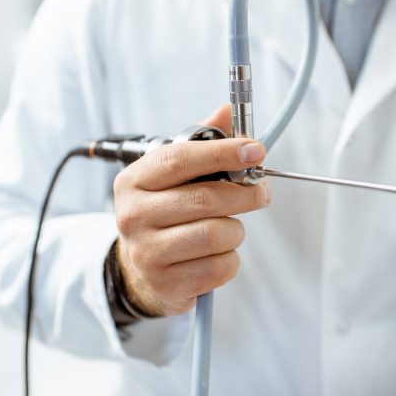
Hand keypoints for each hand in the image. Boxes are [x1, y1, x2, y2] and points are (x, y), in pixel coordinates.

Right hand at [112, 105, 270, 316]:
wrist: (140, 271)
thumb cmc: (165, 213)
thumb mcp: (174, 175)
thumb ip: (202, 142)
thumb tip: (227, 111)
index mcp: (134, 181)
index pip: (179, 160)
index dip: (222, 153)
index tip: (256, 150)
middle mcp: (133, 215)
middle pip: (205, 199)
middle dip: (245, 194)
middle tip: (261, 192)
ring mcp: (147, 252)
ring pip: (217, 234)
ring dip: (235, 229)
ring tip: (230, 227)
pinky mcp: (166, 284)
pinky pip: (220, 267)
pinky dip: (230, 259)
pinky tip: (218, 253)